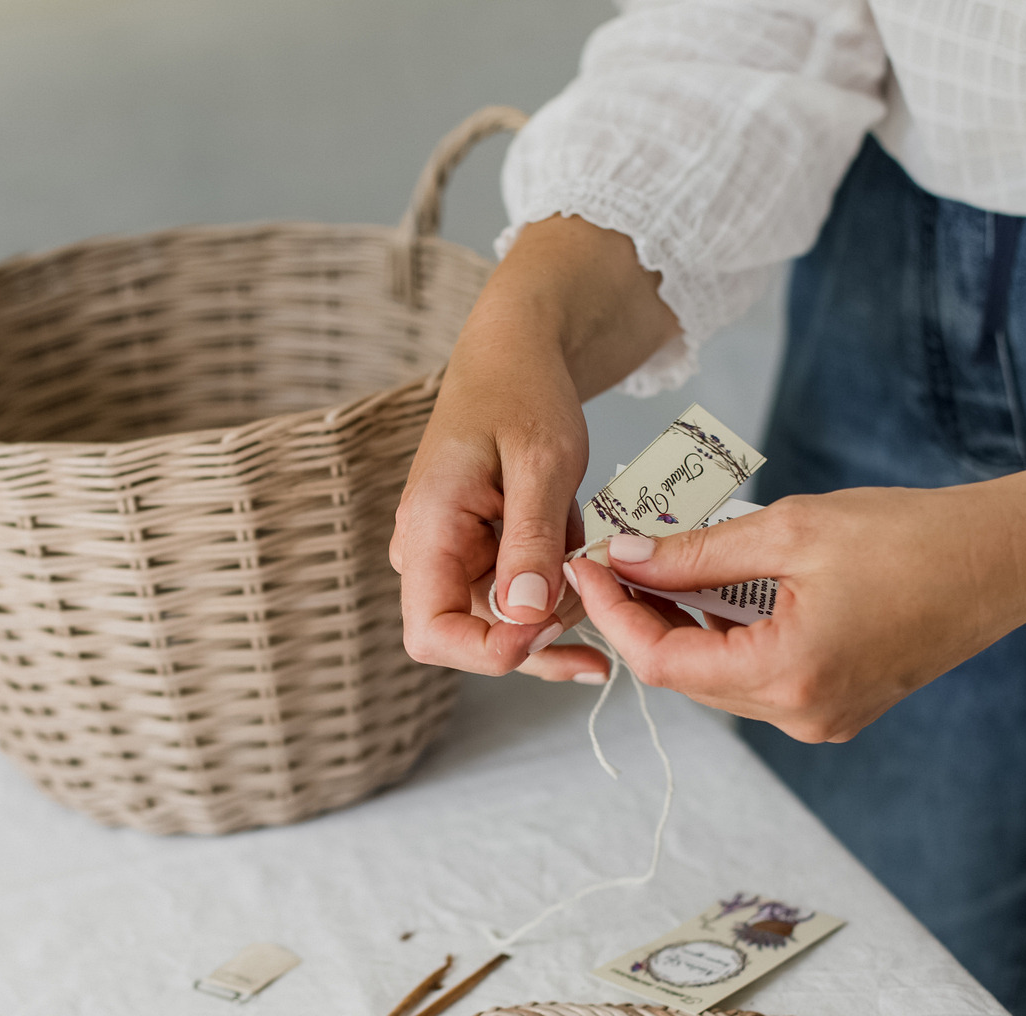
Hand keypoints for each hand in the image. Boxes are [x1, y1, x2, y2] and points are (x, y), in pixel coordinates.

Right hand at [391, 216, 679, 681]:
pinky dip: (559, 584)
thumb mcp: (541, 463)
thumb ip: (530, 543)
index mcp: (428, 529)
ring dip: (558, 604)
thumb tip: (526, 620)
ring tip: (587, 546)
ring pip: (505, 623)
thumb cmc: (523, 392)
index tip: (552, 627)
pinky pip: (520, 596)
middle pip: (474, 639)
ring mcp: (454, 556)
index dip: (491, 652)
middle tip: (597, 593)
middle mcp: (430, 552)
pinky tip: (579, 545)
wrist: (518, 353)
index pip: (431, 635)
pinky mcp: (481, 554)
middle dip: (540, 630)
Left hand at [567, 433, 1025, 740]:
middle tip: (613, 558)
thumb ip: (698, 554)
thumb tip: (626, 558)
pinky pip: (757, 678)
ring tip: (655, 565)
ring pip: (719, 680)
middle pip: (687, 677)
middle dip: (641, 619)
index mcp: (789, 676)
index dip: (615, 614)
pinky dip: (724, 637)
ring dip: (681, 627)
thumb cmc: (912, 534)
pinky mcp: (839, 704)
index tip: (588, 564)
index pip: (664, 663)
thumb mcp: (791, 529)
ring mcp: (823, 717)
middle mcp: (802, 714)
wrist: (1010, 556)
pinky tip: (710, 589)